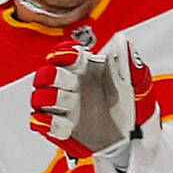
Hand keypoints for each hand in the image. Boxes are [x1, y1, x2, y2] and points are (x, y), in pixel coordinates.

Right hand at [30, 39, 155, 159]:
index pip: (66, 55)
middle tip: (66, 80)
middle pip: (47, 75)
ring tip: (66, 101)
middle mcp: (68, 85)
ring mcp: (61, 105)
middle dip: (52, 75)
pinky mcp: (59, 126)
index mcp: (82, 68)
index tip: (75, 55)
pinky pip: (42, 122)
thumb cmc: (123, 101)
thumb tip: (122, 41)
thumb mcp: (132, 80)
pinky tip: (58, 122)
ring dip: (49, 97)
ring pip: (40, 97)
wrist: (128, 130)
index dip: (65, 53)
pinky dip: (45, 121)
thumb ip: (127, 61)